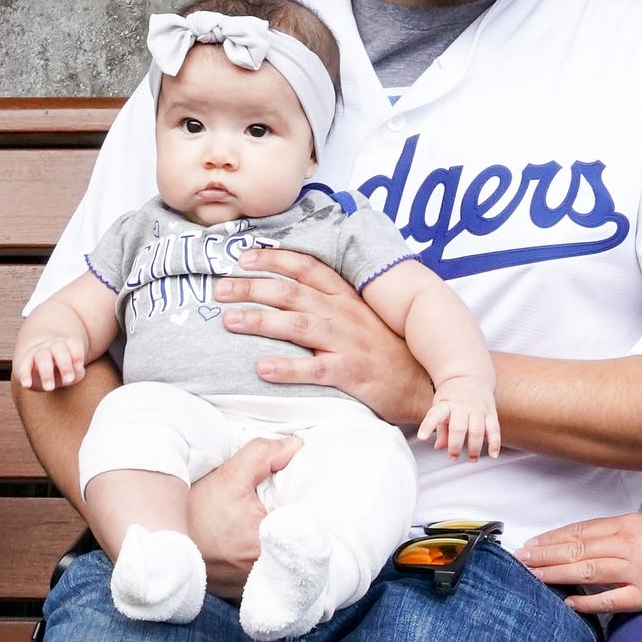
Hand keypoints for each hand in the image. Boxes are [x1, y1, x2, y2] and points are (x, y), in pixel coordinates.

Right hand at [13, 325, 89, 391]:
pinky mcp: (24, 362)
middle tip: (68, 380)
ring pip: (42, 357)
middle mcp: (53, 346)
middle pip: (59, 349)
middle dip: (64, 364)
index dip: (77, 354)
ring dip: (46, 372)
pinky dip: (24, 375)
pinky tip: (27, 384)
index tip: (78, 366)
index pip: (74, 344)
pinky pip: (24, 366)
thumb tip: (72, 376)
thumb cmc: (60, 369)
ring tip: (49, 388)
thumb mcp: (72, 371)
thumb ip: (76, 374)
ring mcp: (38, 352)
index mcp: (67, 346)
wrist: (36, 360)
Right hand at [186, 435, 299, 600]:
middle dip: (292, 533)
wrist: (159, 539)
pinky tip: (253, 550)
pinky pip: (262, 580)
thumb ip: (263, 455)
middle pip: (294, 551)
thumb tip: (295, 446)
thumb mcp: (229, 476)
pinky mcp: (238, 596)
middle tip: (281, 516)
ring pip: (280, 568)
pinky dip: (263, 567)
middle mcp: (259, 575)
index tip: (299, 505)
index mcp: (264, 547)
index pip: (305, 532)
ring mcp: (249, 589)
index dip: (306, 517)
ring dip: (279, 552)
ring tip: (265, 533)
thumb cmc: (194, 510)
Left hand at [215, 249, 429, 428]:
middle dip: (252, 288)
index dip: (272, 259)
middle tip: (219, 289)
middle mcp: (344, 314)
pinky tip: (261, 368)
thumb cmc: (388, 352)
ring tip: (229, 320)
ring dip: (259, 320)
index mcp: (346, 298)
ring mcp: (347, 343)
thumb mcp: (363, 317)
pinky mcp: (351, 374)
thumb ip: (332, 303)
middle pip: (291, 293)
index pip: (306, 267)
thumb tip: (292, 294)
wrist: (422, 384)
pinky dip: (286, 368)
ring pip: (296, 325)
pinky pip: (314, 369)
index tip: (242, 257)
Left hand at [417, 390, 501, 461]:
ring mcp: (478, 409)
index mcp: (446, 405)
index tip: (422, 437)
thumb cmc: (452, 395)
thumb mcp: (440, 406)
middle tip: (452, 457)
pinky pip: (494, 429)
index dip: (427, 426)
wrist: (470, 374)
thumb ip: (440, 428)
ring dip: (475, 448)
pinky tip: (493, 454)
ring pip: (477, 431)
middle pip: (459, 428)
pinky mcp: (491, 412)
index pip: (435, 415)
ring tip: (471, 459)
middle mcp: (463, 406)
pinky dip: (495, 443)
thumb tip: (439, 447)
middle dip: (455, 446)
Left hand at [519, 513, 641, 615]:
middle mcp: (630, 544)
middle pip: (577, 548)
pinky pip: (611, 599)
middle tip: (519, 559)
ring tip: (532, 576)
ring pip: (587, 570)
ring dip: (556, 573)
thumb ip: (619, 534)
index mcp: (629, 524)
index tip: (531, 544)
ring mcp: (638, 570)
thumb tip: (586, 545)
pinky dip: (588, 601)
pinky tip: (568, 601)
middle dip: (544, 554)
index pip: (581, 530)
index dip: (552, 538)